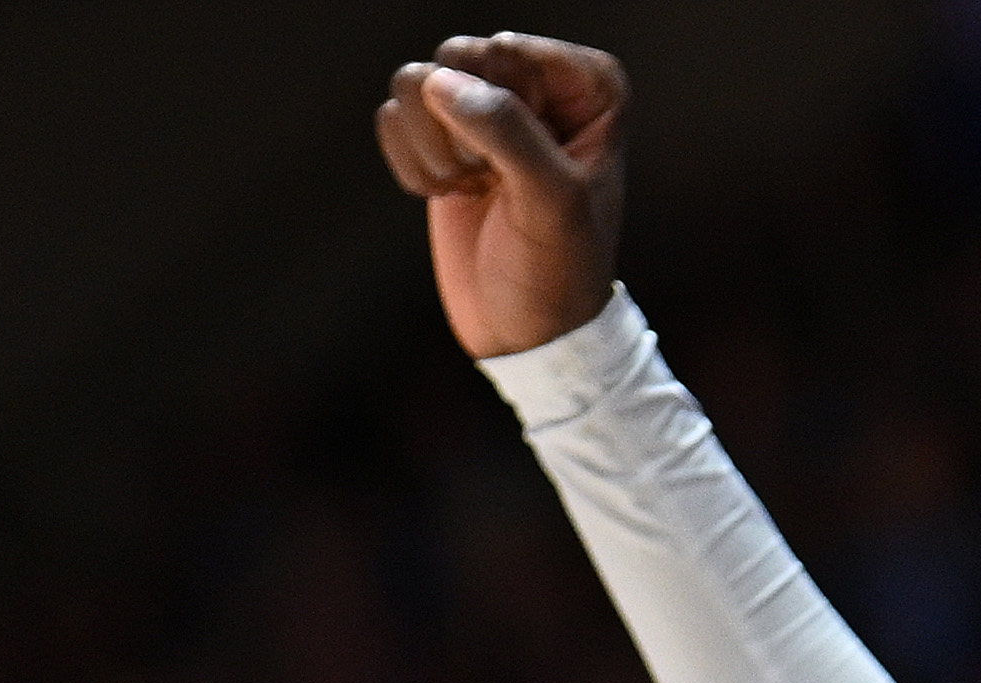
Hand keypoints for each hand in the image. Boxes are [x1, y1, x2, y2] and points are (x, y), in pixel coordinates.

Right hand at [374, 34, 626, 358]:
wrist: (527, 330)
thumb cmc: (561, 270)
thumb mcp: (552, 202)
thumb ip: (507, 132)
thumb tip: (438, 82)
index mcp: (588, 87)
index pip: (510, 53)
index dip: (506, 115)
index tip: (533, 167)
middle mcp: (536, 86)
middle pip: (456, 57)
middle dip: (460, 129)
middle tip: (491, 180)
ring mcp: (483, 109)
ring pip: (415, 81)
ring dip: (432, 148)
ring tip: (471, 189)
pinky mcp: (439, 137)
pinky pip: (392, 116)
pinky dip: (411, 163)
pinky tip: (449, 195)